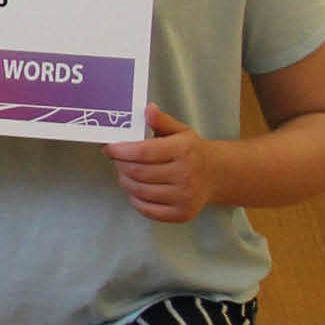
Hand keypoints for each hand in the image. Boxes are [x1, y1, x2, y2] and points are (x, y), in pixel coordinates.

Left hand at [110, 105, 223, 225]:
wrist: (215, 176)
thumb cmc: (192, 152)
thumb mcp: (180, 131)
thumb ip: (161, 121)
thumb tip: (148, 109)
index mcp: (183, 150)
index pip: (143, 152)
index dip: (120, 151)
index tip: (108, 148)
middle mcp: (185, 175)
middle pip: (138, 172)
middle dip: (120, 165)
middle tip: (115, 159)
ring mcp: (184, 197)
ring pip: (140, 191)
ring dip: (125, 181)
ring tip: (124, 172)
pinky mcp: (181, 214)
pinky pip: (147, 209)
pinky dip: (135, 199)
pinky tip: (135, 189)